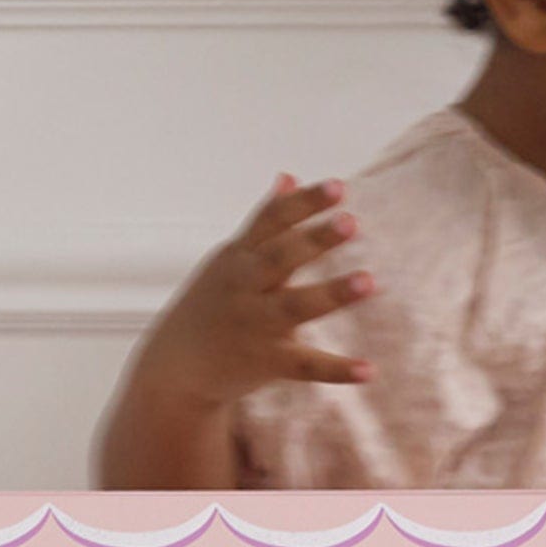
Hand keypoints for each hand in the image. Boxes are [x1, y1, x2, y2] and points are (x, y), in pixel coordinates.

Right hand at [151, 175, 374, 401]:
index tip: (338, 186)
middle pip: (282, 258)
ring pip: (297, 306)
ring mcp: (256, 325)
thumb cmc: (212, 304)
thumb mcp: (230, 258)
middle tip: (351, 222)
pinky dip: (337, 370)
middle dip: (315, 240)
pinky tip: (369, 370)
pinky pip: (305, 365)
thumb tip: (289, 176)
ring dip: (332, 293)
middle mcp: (246, 286)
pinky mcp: (266, 362)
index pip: (272, 221)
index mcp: (239, 256)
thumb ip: (264, 222)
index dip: (304, 203)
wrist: (176, 367)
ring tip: (368, 281)